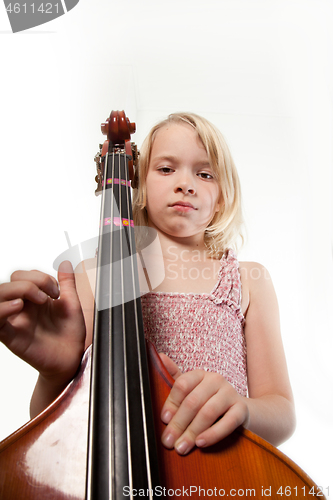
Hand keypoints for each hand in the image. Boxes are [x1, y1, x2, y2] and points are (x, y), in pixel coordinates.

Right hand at [0, 261, 85, 388]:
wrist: (72, 359)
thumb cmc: (69, 335)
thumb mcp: (72, 304)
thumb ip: (67, 283)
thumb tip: (66, 263)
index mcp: (34, 299)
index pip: (23, 276)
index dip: (40, 277)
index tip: (57, 291)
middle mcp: (22, 308)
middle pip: (9, 282)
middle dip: (31, 281)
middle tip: (49, 296)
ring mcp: (15, 320)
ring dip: (17, 290)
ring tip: (38, 299)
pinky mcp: (11, 336)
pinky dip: (3, 309)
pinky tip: (18, 306)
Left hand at [159, 354, 248, 454]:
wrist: (240, 411)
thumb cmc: (210, 401)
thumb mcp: (192, 390)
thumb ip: (175, 377)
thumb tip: (160, 357)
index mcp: (200, 374)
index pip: (182, 385)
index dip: (171, 403)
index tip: (164, 420)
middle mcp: (215, 380)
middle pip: (193, 401)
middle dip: (179, 423)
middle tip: (169, 441)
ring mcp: (230, 393)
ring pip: (208, 412)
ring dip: (192, 432)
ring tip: (182, 447)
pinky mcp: (242, 409)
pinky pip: (227, 422)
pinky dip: (212, 434)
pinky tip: (201, 443)